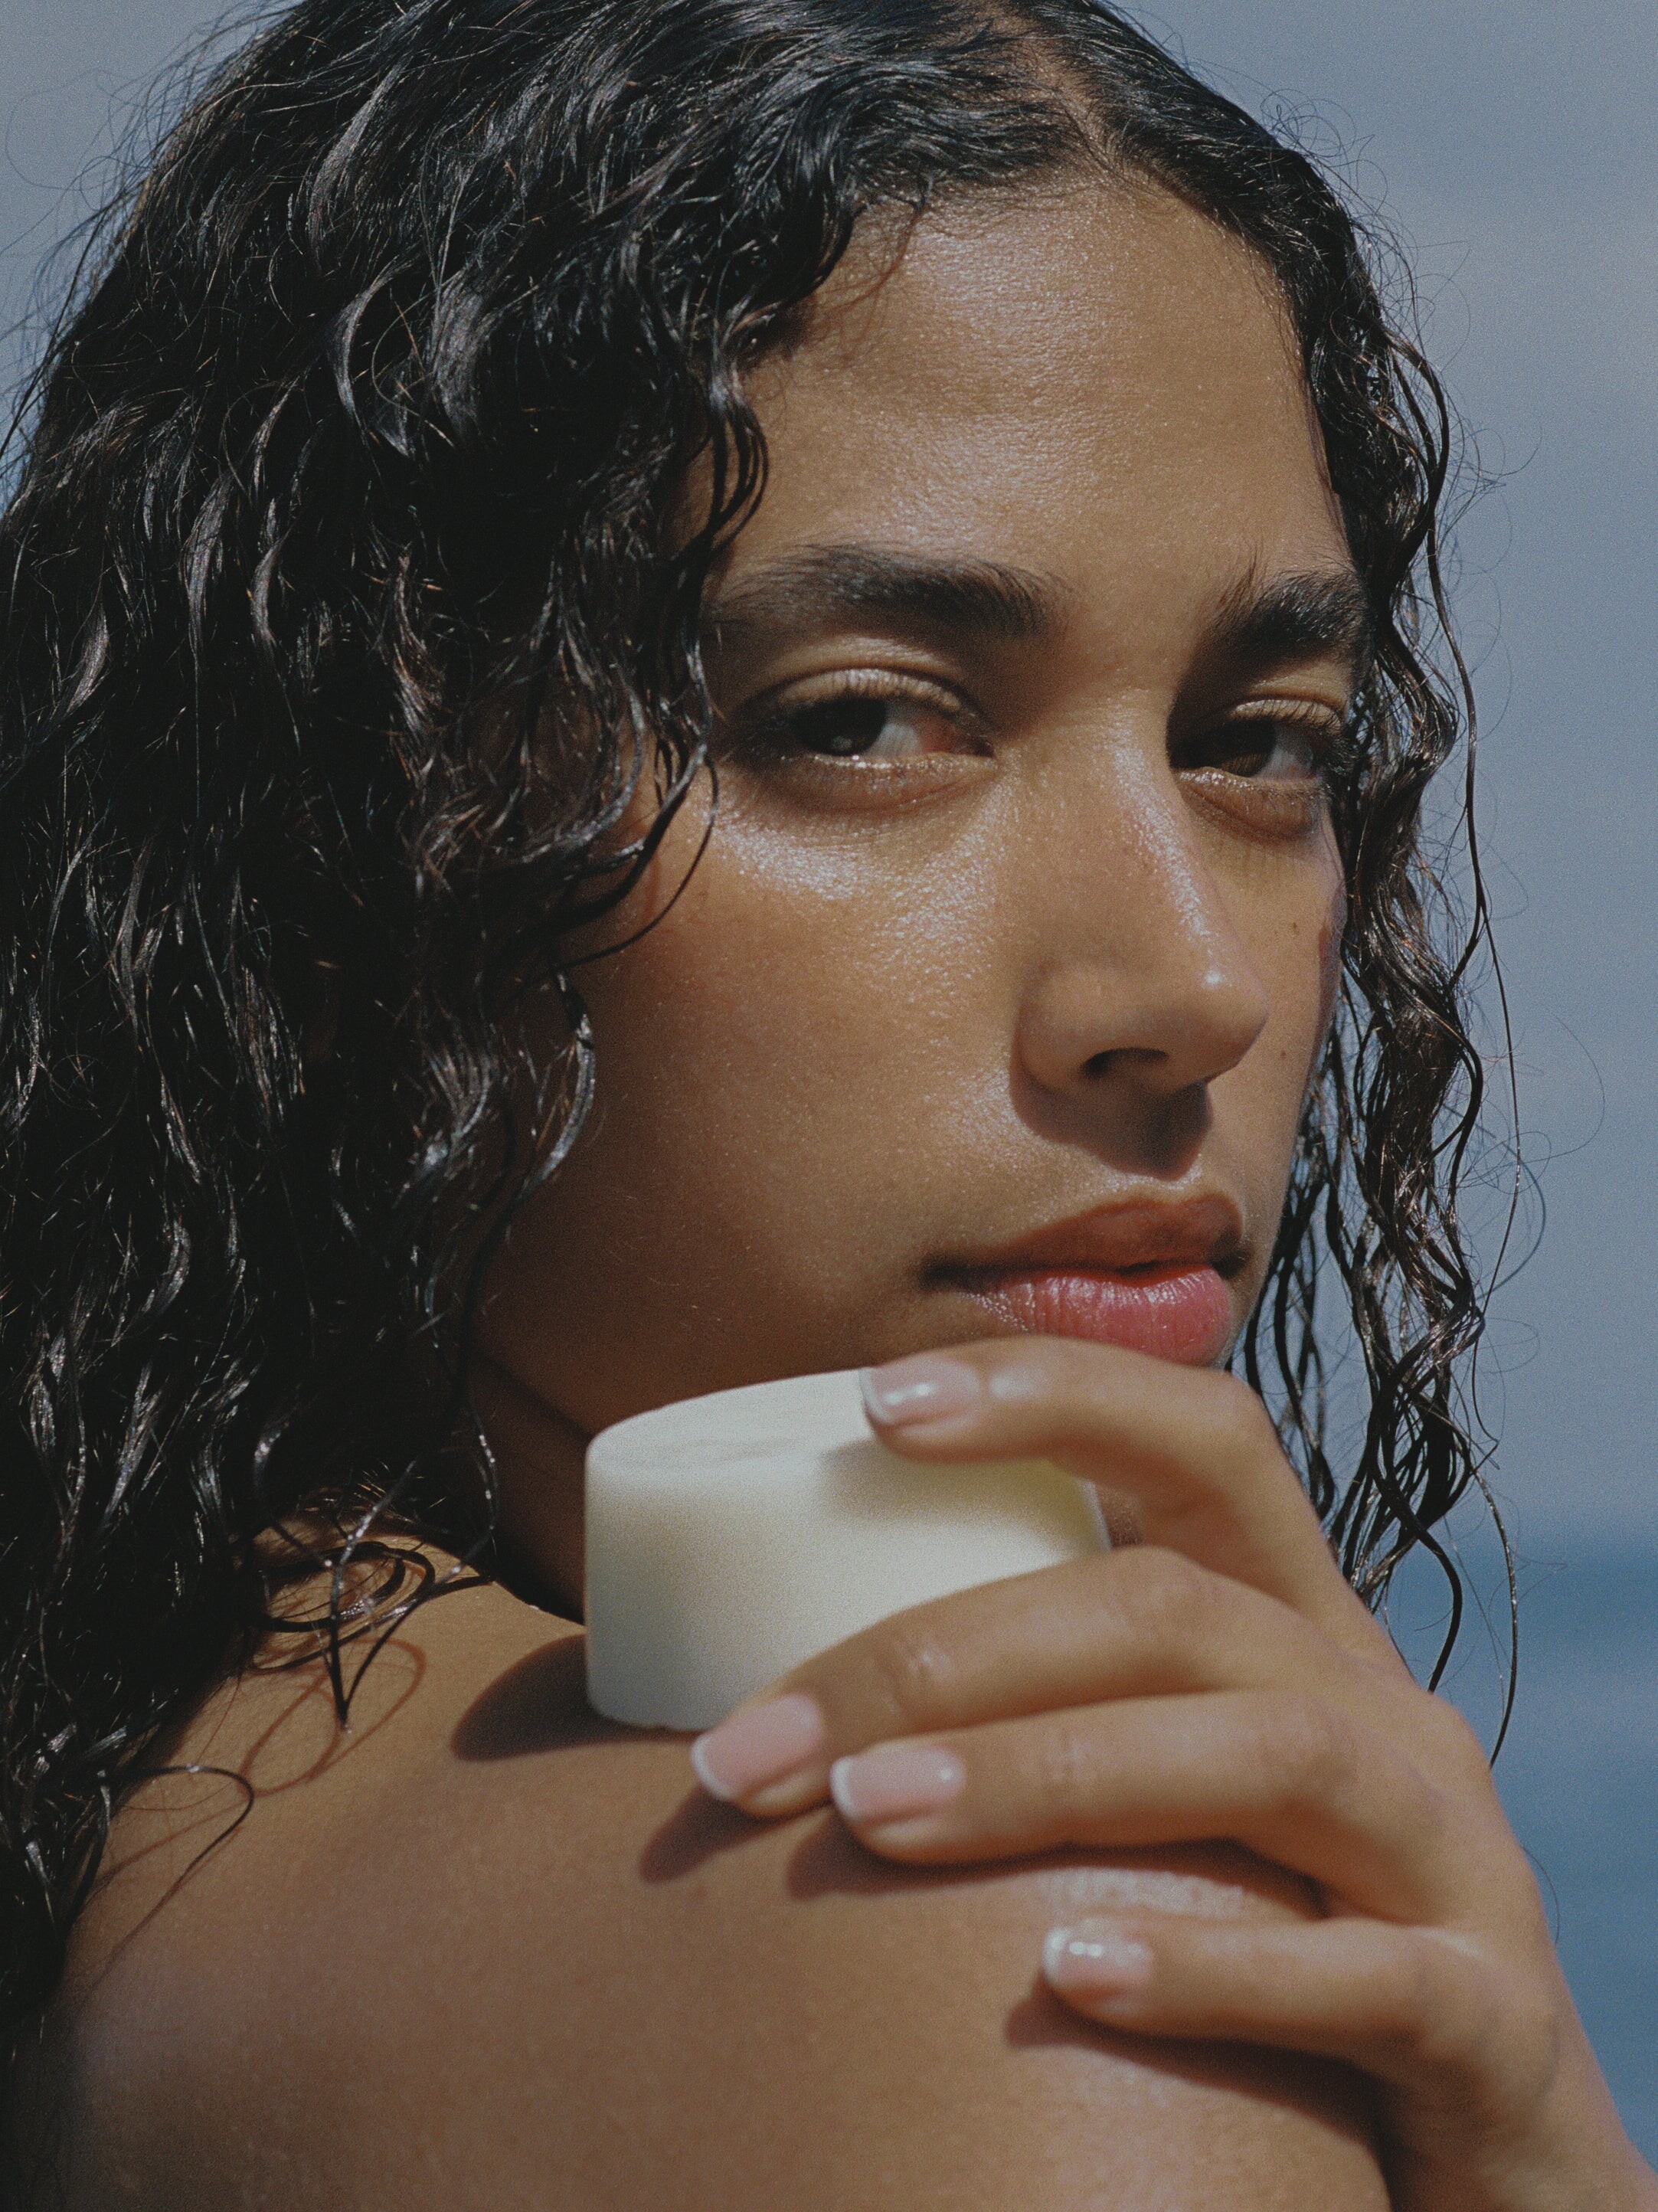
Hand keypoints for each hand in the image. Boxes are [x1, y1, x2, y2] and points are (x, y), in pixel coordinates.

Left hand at [688, 1338, 1656, 2211]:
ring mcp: (1451, 1854)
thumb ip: (1040, 1733)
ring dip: (1050, 1773)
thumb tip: (774, 1718)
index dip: (1052, 1392)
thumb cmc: (1274, 1950)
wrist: (1503, 2163)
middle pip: (1175, 1604)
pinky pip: (1364, 1971)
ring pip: (1266, 1748)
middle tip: (765, 1744)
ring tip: (873, 1817)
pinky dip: (1212, 1965)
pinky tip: (1065, 1979)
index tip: (875, 1402)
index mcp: (1300, 1630)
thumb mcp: (1171, 1810)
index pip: (1198, 1440)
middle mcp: (1381, 1709)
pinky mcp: (1491, 2019)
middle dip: (951, 1650)